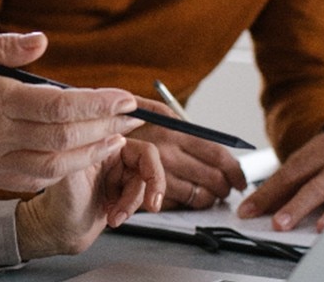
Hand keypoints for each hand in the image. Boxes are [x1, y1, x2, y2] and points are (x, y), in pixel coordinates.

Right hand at [0, 33, 142, 213]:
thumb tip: (43, 41)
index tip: (125, 96)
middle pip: (65, 136)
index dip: (97, 103)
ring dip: (93, 152)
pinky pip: (36, 178)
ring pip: (57, 163)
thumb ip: (0, 47)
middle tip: (135, 116)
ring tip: (117, 137)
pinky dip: (66, 170)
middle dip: (106, 126)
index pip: (58, 104)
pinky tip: (82, 157)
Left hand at [16, 136, 164, 258]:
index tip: (153, 188)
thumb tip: (115, 139)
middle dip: (151, 186)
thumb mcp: (70, 179)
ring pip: (144, 183)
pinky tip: (112, 217)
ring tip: (113, 217)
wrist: (60, 231)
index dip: (152, 166)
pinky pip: (139, 196)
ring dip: (131, 204)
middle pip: (148, 163)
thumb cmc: (60, 203)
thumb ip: (87, 156)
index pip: (136, 145)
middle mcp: (110, 150)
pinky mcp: (120, 187)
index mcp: (98, 140)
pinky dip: (128, 209)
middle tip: (152, 205)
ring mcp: (117, 170)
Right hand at [126, 97, 246, 208]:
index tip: (239, 179)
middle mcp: (166, 149)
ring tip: (200, 196)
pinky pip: (177, 205)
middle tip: (222, 191)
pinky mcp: (143, 193)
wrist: (84, 153)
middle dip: (223, 189)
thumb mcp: (146, 117)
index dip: (234, 170)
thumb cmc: (115, 136)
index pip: (217, 153)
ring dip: (204, 201)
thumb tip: (218, 141)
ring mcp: (155, 173)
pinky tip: (171, 199)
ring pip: (198, 196)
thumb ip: (176, 126)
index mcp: (172, 129)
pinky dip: (180, 205)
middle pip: (214, 177)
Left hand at [237, 127, 323, 230]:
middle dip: (294, 206)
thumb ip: (288, 184)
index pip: (289, 173)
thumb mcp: (309, 161)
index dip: (267, 193)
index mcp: (320, 148)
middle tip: (277, 223)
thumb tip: (260, 207)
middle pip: (314, 185)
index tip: (248, 210)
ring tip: (315, 229)